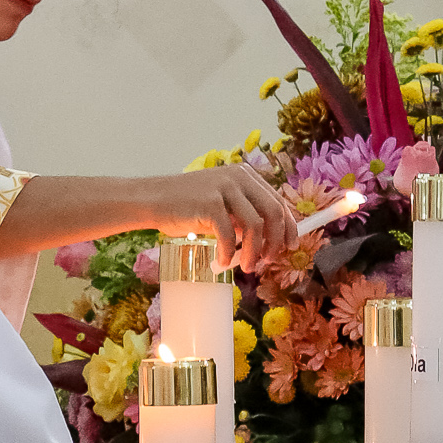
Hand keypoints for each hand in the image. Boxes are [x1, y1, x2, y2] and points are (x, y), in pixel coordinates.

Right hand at [147, 167, 295, 271]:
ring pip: (255, 225)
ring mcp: (224, 187)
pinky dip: (229, 252)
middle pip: (273, 212)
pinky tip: (223, 262)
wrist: (152, 200)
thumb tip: (269, 243)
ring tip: (247, 267)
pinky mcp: (210, 202)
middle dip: (275, 241)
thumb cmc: (186, 207)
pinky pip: (229, 234)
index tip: (290, 247)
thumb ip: (243, 218)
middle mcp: (238, 177)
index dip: (288, 226)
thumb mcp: (221, 208)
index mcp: (245, 175)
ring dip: (254, 251)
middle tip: (269, 261)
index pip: (278, 202)